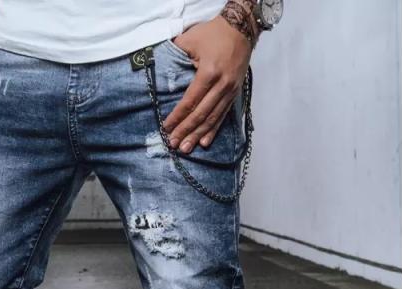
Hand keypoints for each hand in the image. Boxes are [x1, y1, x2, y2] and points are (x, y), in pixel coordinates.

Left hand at [163, 16, 251, 153]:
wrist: (241, 28)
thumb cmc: (213, 33)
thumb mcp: (191, 40)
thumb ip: (176, 55)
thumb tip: (160, 70)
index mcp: (209, 72)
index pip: (190, 100)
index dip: (178, 116)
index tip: (166, 127)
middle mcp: (221, 85)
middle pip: (201, 114)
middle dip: (186, 130)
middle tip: (174, 144)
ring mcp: (230, 91)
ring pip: (212, 118)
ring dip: (198, 135)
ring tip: (186, 148)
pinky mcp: (234, 94)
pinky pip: (222, 115)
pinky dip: (213, 130)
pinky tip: (204, 142)